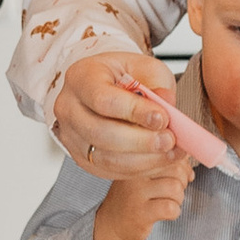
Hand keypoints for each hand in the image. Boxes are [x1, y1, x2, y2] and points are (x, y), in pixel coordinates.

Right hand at [54, 46, 183, 188]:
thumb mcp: (145, 69)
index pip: (103, 99)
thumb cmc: (125, 75)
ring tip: (171, 151)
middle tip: (169, 139)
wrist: (108, 87)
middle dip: (141, 141)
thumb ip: (156, 85)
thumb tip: (167, 105)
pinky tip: (160, 160)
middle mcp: (68, 108)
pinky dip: (140, 169)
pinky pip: (111, 170)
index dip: (134, 112)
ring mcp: (71, 137)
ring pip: (106, 158)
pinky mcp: (82, 158)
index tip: (162, 118)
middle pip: (101, 133)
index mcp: (81, 78)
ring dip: (144, 159)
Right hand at [91, 152, 190, 239]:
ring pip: (175, 188)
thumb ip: (168, 164)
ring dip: (178, 199)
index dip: (182, 165)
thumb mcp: (147, 174)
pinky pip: (171, 208)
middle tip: (171, 191)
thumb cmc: (133, 196)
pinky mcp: (140, 214)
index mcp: (137, 159)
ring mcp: (136, 194)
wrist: (113, 223)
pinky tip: (164, 213)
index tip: (179, 174)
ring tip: (166, 201)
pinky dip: (174, 212)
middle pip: (176, 170)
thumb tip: (190, 166)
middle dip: (181, 182)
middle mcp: (134, 174)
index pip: (170, 152)